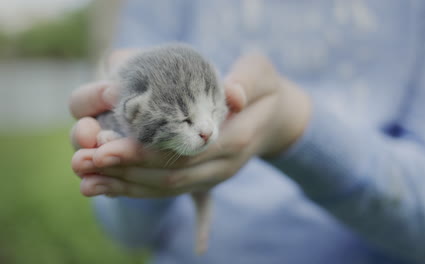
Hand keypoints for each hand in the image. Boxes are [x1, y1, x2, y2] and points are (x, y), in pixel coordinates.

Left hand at [70, 52, 310, 197]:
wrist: (278, 119)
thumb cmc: (266, 91)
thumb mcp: (262, 75)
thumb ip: (247, 83)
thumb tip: (233, 94)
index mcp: (236, 139)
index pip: (184, 153)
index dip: (144, 153)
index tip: (106, 148)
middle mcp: (224, 165)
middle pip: (169, 176)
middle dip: (125, 171)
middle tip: (85, 162)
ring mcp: (214, 176)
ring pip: (165, 188)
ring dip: (125, 185)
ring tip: (86, 179)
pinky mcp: (204, 178)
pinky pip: (168, 189)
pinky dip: (137, 189)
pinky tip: (108, 185)